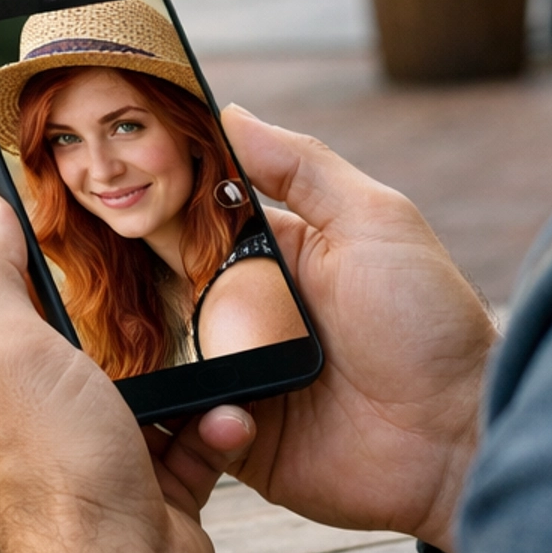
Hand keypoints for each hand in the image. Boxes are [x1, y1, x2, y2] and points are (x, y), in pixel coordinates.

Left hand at [0, 195, 247, 552]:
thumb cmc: (57, 480)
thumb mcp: (11, 354)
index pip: (13, 317)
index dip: (48, 274)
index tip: (93, 236)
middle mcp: (42, 433)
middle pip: (91, 354)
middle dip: (136, 325)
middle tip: (172, 283)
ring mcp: (101, 467)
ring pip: (153, 397)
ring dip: (190, 376)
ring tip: (213, 348)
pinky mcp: (156, 497)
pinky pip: (195, 445)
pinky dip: (218, 428)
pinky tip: (229, 414)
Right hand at [159, 108, 496, 552]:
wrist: (457, 438)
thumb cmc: (429, 324)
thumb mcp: (375, 221)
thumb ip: (303, 168)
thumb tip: (233, 112)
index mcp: (288, 258)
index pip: (208, 223)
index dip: (165, 205)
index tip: (115, 184)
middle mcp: (261, 317)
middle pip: (174, 288)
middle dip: (136, 276)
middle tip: (94, 263)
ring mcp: (248, 380)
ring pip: (169, 357)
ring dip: (152, 348)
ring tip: (122, 335)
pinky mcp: (242, 439)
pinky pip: (189, 423)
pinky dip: (184, 412)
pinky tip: (204, 399)